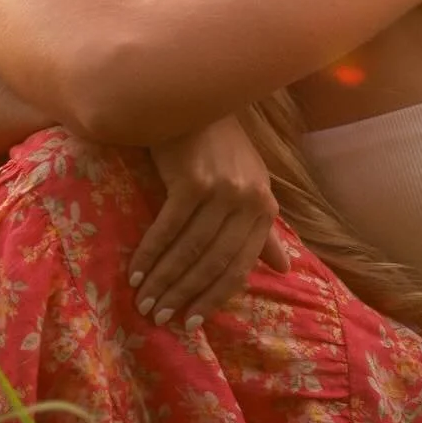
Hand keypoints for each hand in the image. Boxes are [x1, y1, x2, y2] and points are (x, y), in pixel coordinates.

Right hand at [132, 117, 290, 328]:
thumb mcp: (249, 187)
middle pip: (214, 263)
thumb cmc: (221, 147)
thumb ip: (263, 231)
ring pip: (191, 250)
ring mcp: (222, 191)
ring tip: (143, 300)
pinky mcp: (193, 181)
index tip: (191, 322)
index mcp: (264, 208)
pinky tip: (136, 271)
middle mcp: (249, 201)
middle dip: (184, 295)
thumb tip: (284, 269)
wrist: (195, 100)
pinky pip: (169, 228)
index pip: (240, 266)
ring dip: (164, 280)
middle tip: (158, 318)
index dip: (214, 298)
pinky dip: (151, 253)